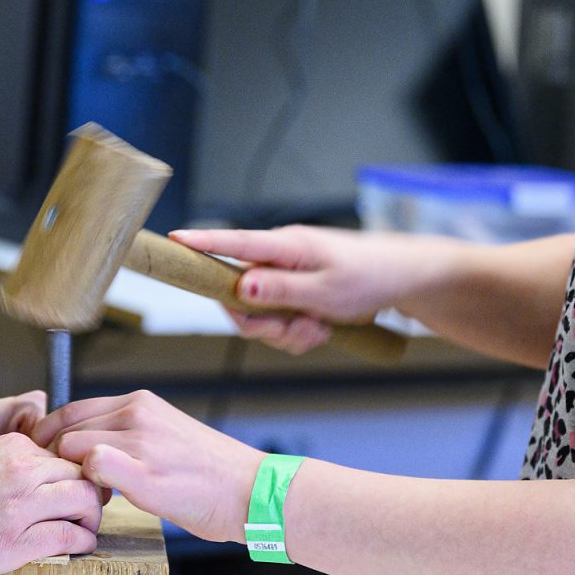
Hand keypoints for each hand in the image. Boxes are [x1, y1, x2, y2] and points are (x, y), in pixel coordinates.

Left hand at [32, 390, 261, 544]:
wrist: (250, 490)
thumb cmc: (210, 470)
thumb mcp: (166, 432)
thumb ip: (129, 431)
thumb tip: (90, 444)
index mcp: (142, 401)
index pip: (72, 409)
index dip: (50, 434)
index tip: (45, 458)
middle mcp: (138, 413)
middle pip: (65, 429)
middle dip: (55, 458)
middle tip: (66, 484)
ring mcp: (141, 442)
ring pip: (72, 448)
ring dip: (71, 474)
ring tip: (92, 494)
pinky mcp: (145, 474)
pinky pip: (93, 466)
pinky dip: (88, 484)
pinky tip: (105, 501)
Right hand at [170, 226, 450, 354]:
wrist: (403, 280)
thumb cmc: (369, 277)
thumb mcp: (326, 290)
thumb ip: (280, 290)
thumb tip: (238, 287)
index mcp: (284, 247)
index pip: (232, 243)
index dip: (200, 244)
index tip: (171, 240)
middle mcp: (278, 259)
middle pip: (237, 299)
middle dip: (264, 325)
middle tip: (300, 328)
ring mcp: (286, 277)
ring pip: (259, 318)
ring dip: (287, 333)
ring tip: (320, 327)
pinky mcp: (295, 294)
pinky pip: (279, 324)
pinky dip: (298, 334)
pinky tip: (323, 329)